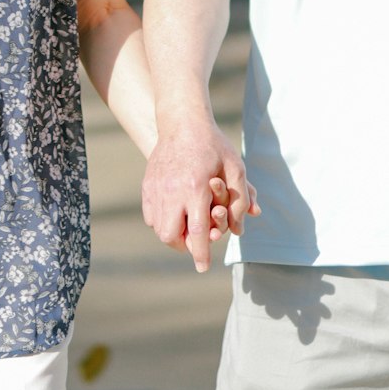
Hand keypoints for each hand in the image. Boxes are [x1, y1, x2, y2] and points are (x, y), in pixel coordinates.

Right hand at [143, 125, 257, 272]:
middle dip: (184, 246)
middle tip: (195, 242)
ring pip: (158, 228)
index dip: (201, 253)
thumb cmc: (213, 145)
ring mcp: (156, 188)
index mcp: (196, 187)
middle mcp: (172, 191)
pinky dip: (161, 221)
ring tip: (186, 227)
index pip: (197, 232)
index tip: (203, 267)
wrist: (183, 122)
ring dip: (172, 234)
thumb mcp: (235, 168)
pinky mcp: (147, 185)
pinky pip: (150, 216)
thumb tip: (239, 229)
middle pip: (171, 236)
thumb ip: (241, 199)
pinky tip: (174, 212)